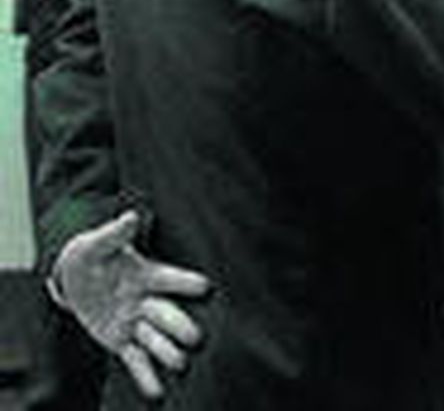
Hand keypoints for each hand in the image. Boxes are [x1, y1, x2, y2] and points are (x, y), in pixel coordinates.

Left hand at [52, 209, 210, 399]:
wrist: (74, 280)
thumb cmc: (89, 256)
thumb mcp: (94, 244)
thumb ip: (114, 233)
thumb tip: (130, 216)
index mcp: (146, 274)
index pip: (169, 279)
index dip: (186, 283)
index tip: (205, 288)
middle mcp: (146, 300)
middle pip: (167, 315)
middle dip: (180, 326)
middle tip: (195, 338)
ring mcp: (136, 323)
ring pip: (156, 339)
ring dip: (168, 352)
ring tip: (181, 364)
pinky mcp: (121, 342)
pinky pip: (136, 360)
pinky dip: (147, 377)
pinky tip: (157, 392)